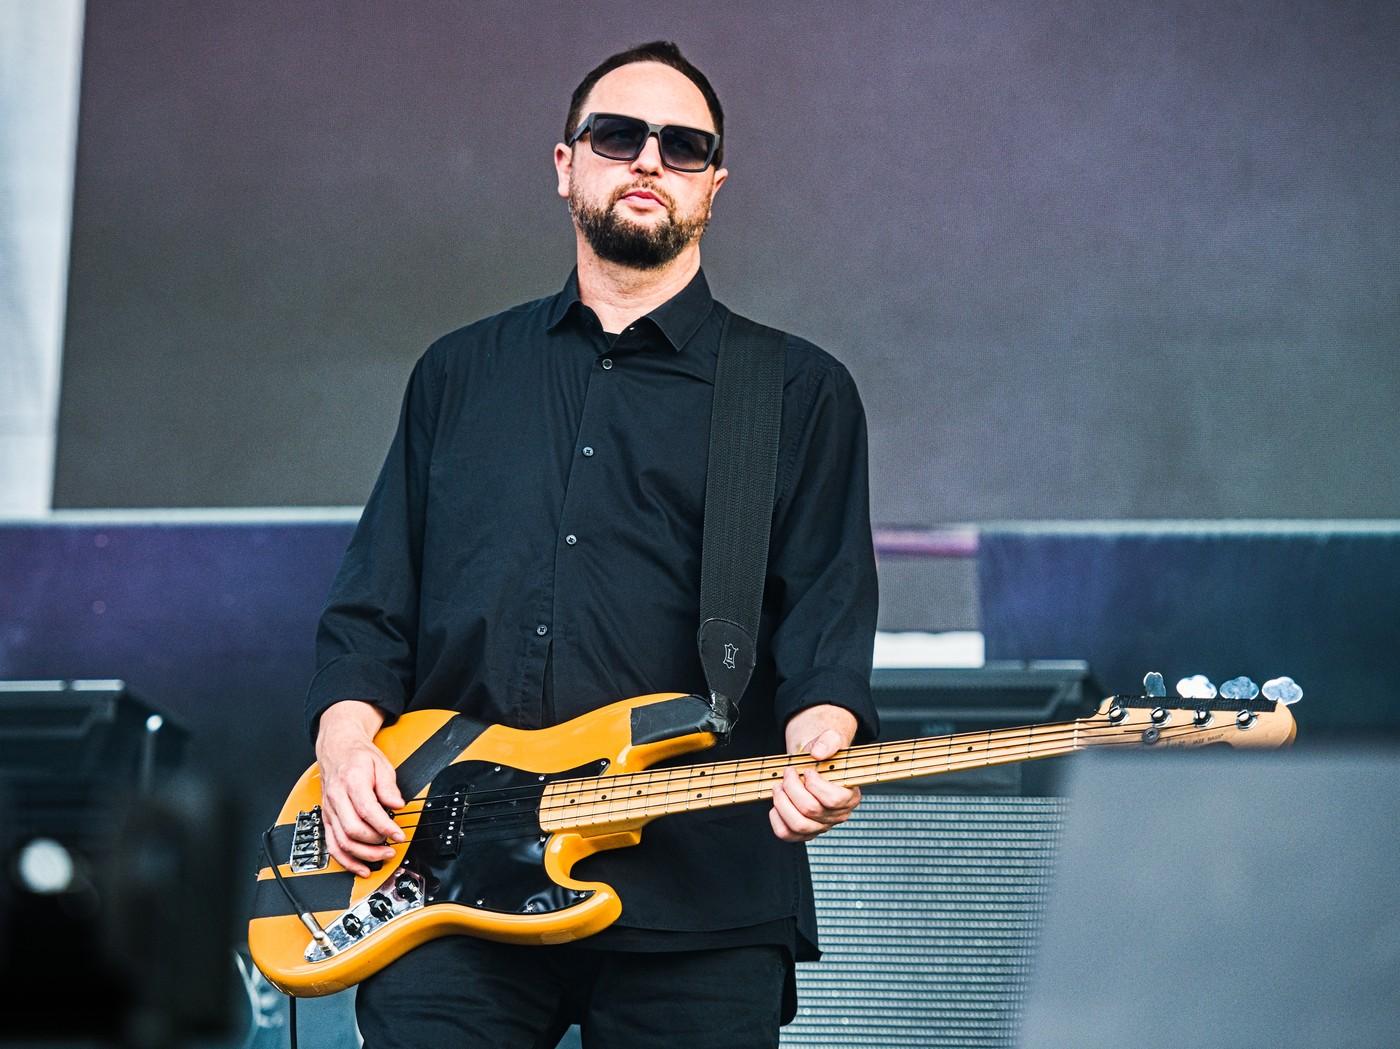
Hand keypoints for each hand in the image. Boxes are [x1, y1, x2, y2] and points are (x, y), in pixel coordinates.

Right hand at [315, 700, 405, 876]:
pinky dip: (346, 861)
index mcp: (351, 781)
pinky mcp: (326, 819)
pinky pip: (332, 845)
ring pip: (341, 841)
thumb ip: (389, 786)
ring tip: (383, 856)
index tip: (399, 834)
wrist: (337, 750)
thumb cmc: (358, 757)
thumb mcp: (381, 764)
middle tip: (393, 845)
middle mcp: (336, 798)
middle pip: (352, 829)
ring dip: (363, 855)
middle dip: (375, 842)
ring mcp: (329, 810)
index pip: (367, 810)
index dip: (385, 826)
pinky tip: (361, 867)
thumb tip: (397, 805)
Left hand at [769, 704, 862, 842]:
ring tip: (779, 786)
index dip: (815, 784)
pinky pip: (787, 834)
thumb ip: (829, 741)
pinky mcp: (804, 832)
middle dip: (792, 787)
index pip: (833, 799)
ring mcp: (821, 826)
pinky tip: (777, 802)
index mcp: (849, 796)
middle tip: (788, 773)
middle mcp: (837, 815)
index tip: (807, 770)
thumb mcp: (830, 740)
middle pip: (811, 810)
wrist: (812, 763)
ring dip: (782, 802)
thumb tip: (818, 753)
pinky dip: (776, 818)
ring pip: (798, 825)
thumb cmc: (823, 756)